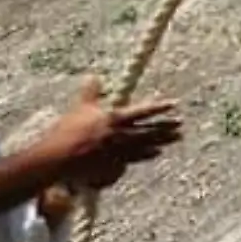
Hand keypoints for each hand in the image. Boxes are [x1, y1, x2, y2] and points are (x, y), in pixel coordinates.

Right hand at [36, 77, 183, 188]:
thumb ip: (91, 92)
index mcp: (115, 119)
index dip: (160, 107)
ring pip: (146, 147)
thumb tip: (94, 75)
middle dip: (166, 128)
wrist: (59, 159)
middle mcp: (121, 136)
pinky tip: (154, 153)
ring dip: (160, 143)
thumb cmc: (68, 131)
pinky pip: (134, 159)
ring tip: (172, 141)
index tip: (173, 104)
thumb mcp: (80, 108)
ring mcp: (120, 153)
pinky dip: (146, 154)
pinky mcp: (115, 165)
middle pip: (150, 132)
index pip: (143, 111)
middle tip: (181, 126)